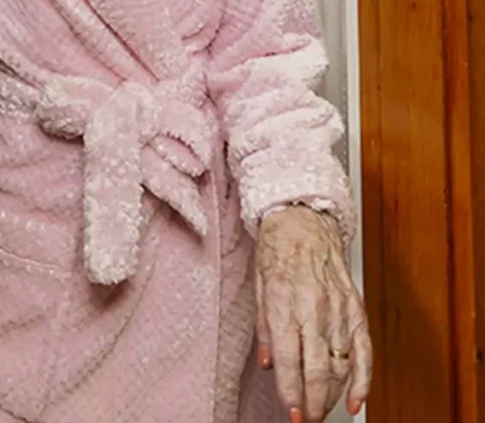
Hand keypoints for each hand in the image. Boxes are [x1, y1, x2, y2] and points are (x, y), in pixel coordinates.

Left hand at [256, 206, 371, 421]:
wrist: (304, 219)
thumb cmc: (277, 250)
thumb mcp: (258, 286)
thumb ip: (265, 328)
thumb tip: (268, 364)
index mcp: (284, 301)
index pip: (289, 358)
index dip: (291, 391)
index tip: (291, 413)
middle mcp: (313, 308)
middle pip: (317, 369)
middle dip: (313, 402)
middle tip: (307, 420)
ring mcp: (339, 309)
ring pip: (341, 365)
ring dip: (333, 395)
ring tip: (323, 411)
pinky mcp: (356, 308)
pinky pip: (364, 351)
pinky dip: (363, 380)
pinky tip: (356, 400)